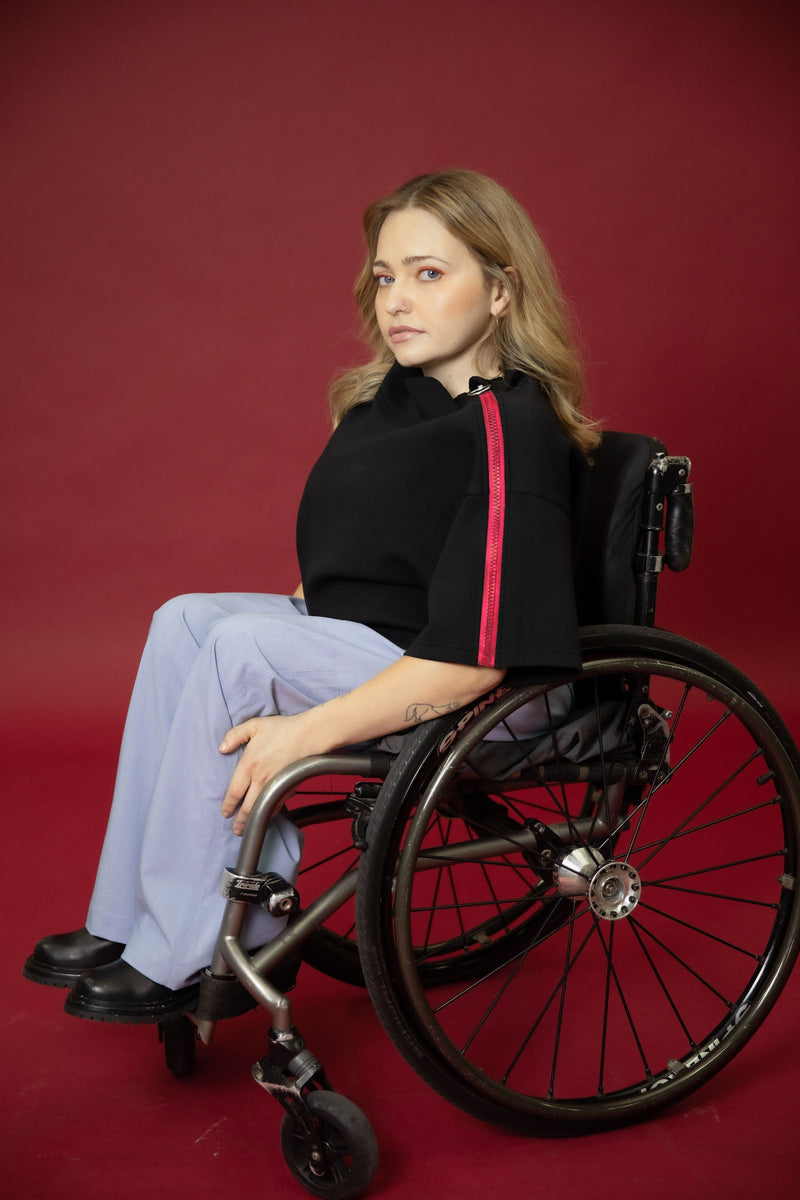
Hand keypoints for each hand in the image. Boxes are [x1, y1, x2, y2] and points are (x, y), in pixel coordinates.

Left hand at [219, 713, 316, 834]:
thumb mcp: (254, 725)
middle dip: (239, 821)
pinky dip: (269, 814)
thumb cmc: (282, 729)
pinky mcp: (288, 787)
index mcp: (249, 764)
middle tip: (235, 830)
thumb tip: (221, 749)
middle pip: (247, 807)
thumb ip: (234, 735)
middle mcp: (261, 778)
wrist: (309, 735)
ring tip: (247, 829)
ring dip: (253, 821)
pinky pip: (276, 805)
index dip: (228, 805)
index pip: (234, 791)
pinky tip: (266, 816)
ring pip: (261, 809)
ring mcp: (275, 785)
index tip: (225, 813)